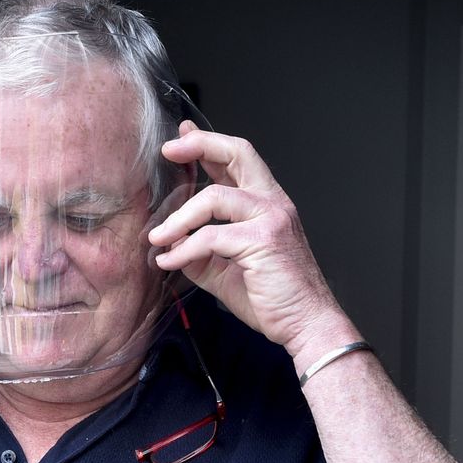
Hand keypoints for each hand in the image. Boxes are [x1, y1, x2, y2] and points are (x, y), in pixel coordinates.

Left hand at [148, 122, 350, 357]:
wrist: (305, 324)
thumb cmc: (272, 298)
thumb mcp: (226, 269)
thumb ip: (200, 250)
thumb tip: (169, 242)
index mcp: (267, 204)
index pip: (238, 160)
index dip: (208, 144)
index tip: (181, 139)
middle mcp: (272, 203)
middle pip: (238, 152)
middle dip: (199, 145)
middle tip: (168, 151)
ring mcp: (271, 218)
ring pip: (214, 197)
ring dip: (178, 217)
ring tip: (156, 236)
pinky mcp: (263, 240)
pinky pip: (211, 236)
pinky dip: (183, 248)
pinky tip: (168, 261)